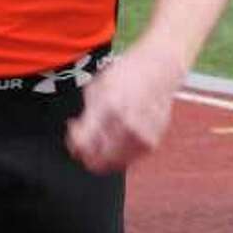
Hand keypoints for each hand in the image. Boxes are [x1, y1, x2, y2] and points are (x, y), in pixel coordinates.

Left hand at [64, 42, 180, 172]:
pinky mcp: (152, 143)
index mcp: (110, 108)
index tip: (74, 129)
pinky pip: (127, 159)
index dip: (73, 141)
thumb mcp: (97, 88)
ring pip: (112, 164)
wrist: (159, 68)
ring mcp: (142, 137)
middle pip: (97, 160)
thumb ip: (85, 118)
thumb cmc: (126, 74)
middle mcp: (127, 125)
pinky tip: (117, 132)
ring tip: (102, 132)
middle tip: (85, 136)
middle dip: (86, 151)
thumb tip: (76, 144)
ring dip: (103, 152)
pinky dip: (118, 151)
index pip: (83, 143)